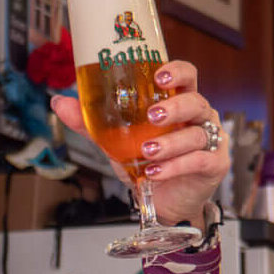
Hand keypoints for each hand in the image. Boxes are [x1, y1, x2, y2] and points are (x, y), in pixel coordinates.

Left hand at [51, 60, 229, 228]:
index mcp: (178, 102)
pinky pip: (199, 160)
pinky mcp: (215, 164)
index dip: (177, 71)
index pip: (187, 75)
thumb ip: (91, 122)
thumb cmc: (146, 163)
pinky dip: (176, 166)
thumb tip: (58, 101)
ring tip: (146, 153)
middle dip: (174, 107)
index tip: (159, 75)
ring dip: (170, 143)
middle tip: (152, 116)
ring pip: (197, 134)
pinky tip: (156, 172)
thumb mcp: (115, 141)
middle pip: (196, 101)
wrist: (162, 203)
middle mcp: (199, 116)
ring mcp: (211, 140)